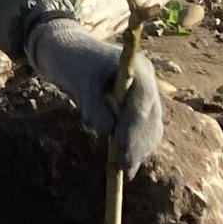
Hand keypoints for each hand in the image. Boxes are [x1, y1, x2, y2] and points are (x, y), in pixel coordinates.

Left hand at [26, 16, 162, 174]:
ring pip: (151, 127)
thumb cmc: (74, 63)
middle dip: (138, 143)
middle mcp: (147, 81)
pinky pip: (145, 132)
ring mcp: (145, 95)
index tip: (121, 145)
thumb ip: (93, 105)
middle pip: (151, 116)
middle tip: (126, 167)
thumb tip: (108, 131)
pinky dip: (137, 147)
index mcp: (137, 67)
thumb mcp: (80, 82)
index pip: (144, 99)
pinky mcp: (139, 108)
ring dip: (140, 149)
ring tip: (126, 168)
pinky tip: (128, 163)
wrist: (71, 55)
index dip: (134, 125)